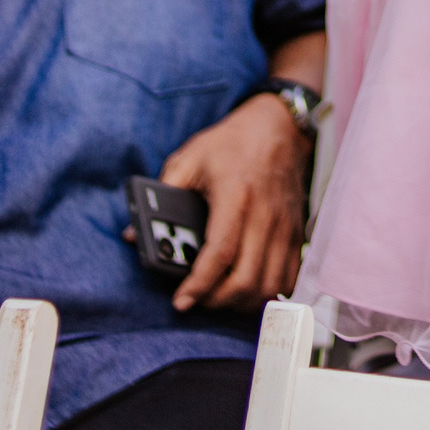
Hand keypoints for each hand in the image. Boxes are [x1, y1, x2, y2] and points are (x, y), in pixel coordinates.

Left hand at [158, 94, 310, 313]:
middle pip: (246, 278)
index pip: (219, 253)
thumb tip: (134, 233)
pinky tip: (248, 289)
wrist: (278, 127)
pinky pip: (288, 277)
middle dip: (218, 301)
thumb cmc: (231, 143)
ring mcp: (284, 227)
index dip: (199, 284)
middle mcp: (264, 215)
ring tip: (220, 296)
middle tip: (198, 300)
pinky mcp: (296, 233)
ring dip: (243, 301)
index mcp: (235, 196)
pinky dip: (268, 293)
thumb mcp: (190, 158)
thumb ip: (162, 194)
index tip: (181, 301)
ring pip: (269, 285)